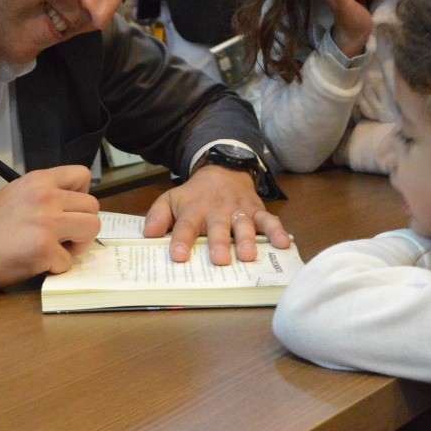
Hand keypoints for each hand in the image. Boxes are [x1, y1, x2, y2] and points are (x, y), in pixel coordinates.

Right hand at [0, 165, 100, 288]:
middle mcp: (46, 197)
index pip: (82, 175)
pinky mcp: (44, 249)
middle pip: (92, 206)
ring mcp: (47, 223)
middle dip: (83, 224)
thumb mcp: (16, 195)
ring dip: (79, 244)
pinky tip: (39, 263)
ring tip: (60, 249)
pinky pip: (69, 261)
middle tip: (65, 236)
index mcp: (39, 181)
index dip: (82, 194)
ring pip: (92, 228)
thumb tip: (70, 209)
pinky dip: (57, 266)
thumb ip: (44, 196)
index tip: (70, 209)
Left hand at [143, 166, 289, 264]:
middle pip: (218, 228)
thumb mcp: (171, 199)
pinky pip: (269, 220)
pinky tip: (283, 243)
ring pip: (244, 225)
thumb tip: (148, 235)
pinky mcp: (257, 210)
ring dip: (247, 240)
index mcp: (194, 209)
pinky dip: (277, 231)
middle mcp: (217, 210)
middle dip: (219, 243)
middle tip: (220, 260)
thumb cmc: (195, 194)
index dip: (181, 241)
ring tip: (248, 256)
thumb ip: (158, 216)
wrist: (223, 170)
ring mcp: (239, 210)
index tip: (179, 256)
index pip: (185, 226)